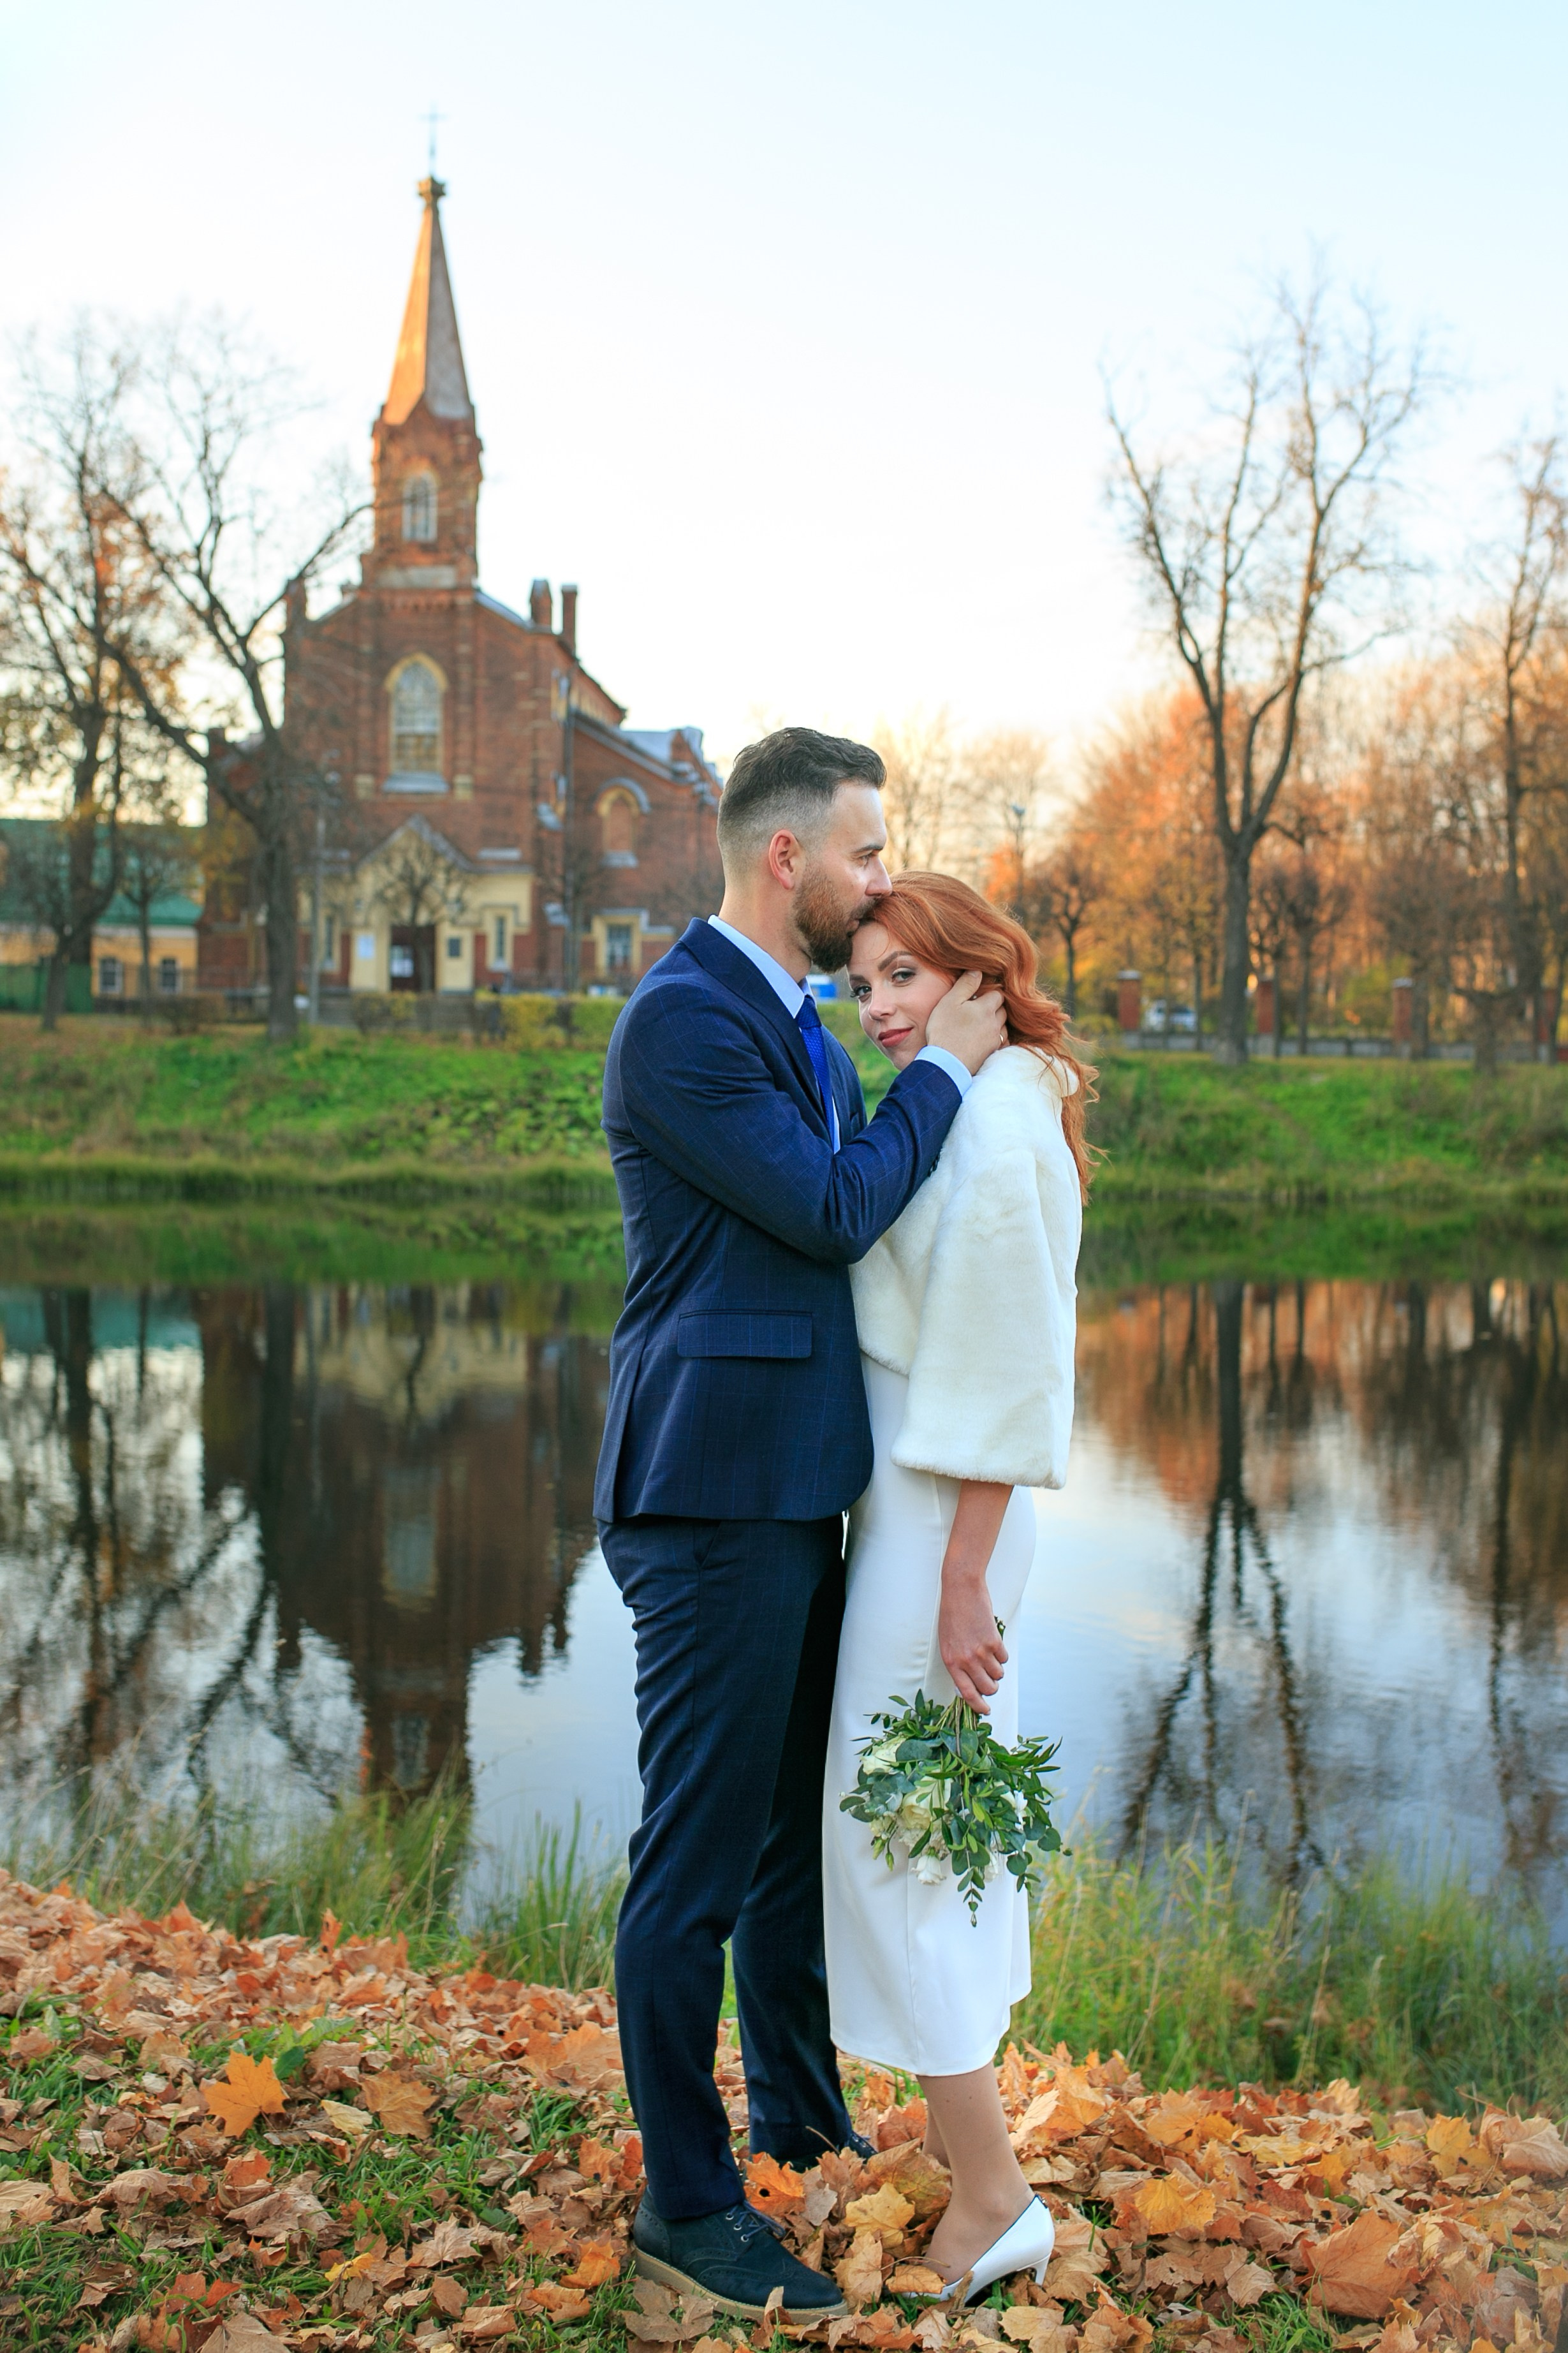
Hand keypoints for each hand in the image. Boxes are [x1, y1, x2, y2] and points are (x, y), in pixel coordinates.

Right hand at [926, 969, 1006, 1074]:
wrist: (946, 1064)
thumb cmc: (945, 1031)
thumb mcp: (949, 1002)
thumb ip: (965, 985)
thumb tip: (977, 971)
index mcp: (986, 1007)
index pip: (997, 994)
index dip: (989, 992)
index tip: (979, 995)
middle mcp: (995, 1022)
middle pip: (1002, 1009)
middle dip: (994, 1007)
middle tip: (979, 1008)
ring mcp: (995, 1039)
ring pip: (1003, 1025)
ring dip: (995, 1022)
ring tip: (981, 1023)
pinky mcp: (992, 1053)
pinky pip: (1001, 1041)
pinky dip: (996, 1037)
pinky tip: (986, 1038)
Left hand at [938, 1572, 1007, 1713]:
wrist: (961, 1591)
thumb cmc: (952, 1617)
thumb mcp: (947, 1643)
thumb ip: (957, 1665)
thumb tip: (968, 1685)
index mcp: (951, 1662)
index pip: (967, 1693)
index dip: (978, 1705)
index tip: (985, 1710)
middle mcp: (965, 1660)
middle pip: (987, 1687)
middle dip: (991, 1687)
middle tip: (990, 1679)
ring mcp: (981, 1651)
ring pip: (998, 1674)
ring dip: (996, 1670)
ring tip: (988, 1656)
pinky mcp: (994, 1641)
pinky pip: (1004, 1659)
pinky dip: (1001, 1655)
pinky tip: (992, 1643)